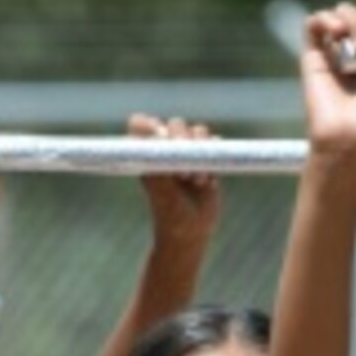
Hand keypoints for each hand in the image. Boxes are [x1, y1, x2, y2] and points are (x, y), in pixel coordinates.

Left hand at [130, 113, 220, 246]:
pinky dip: (213, 157)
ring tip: (195, 180)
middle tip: (182, 170)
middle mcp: (166, 149)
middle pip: (175, 123)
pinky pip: (215, 142)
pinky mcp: (206, 158)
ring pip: (198, 130)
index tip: (160, 138)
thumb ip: (158, 164)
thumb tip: (156, 137)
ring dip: (200, 151)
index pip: (140, 124)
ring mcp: (187, 152)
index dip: (149, 125)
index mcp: (147, 154)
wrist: (190, 232)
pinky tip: (207, 180)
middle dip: (182, 140)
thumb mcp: (161, 190)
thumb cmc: (169, 214)